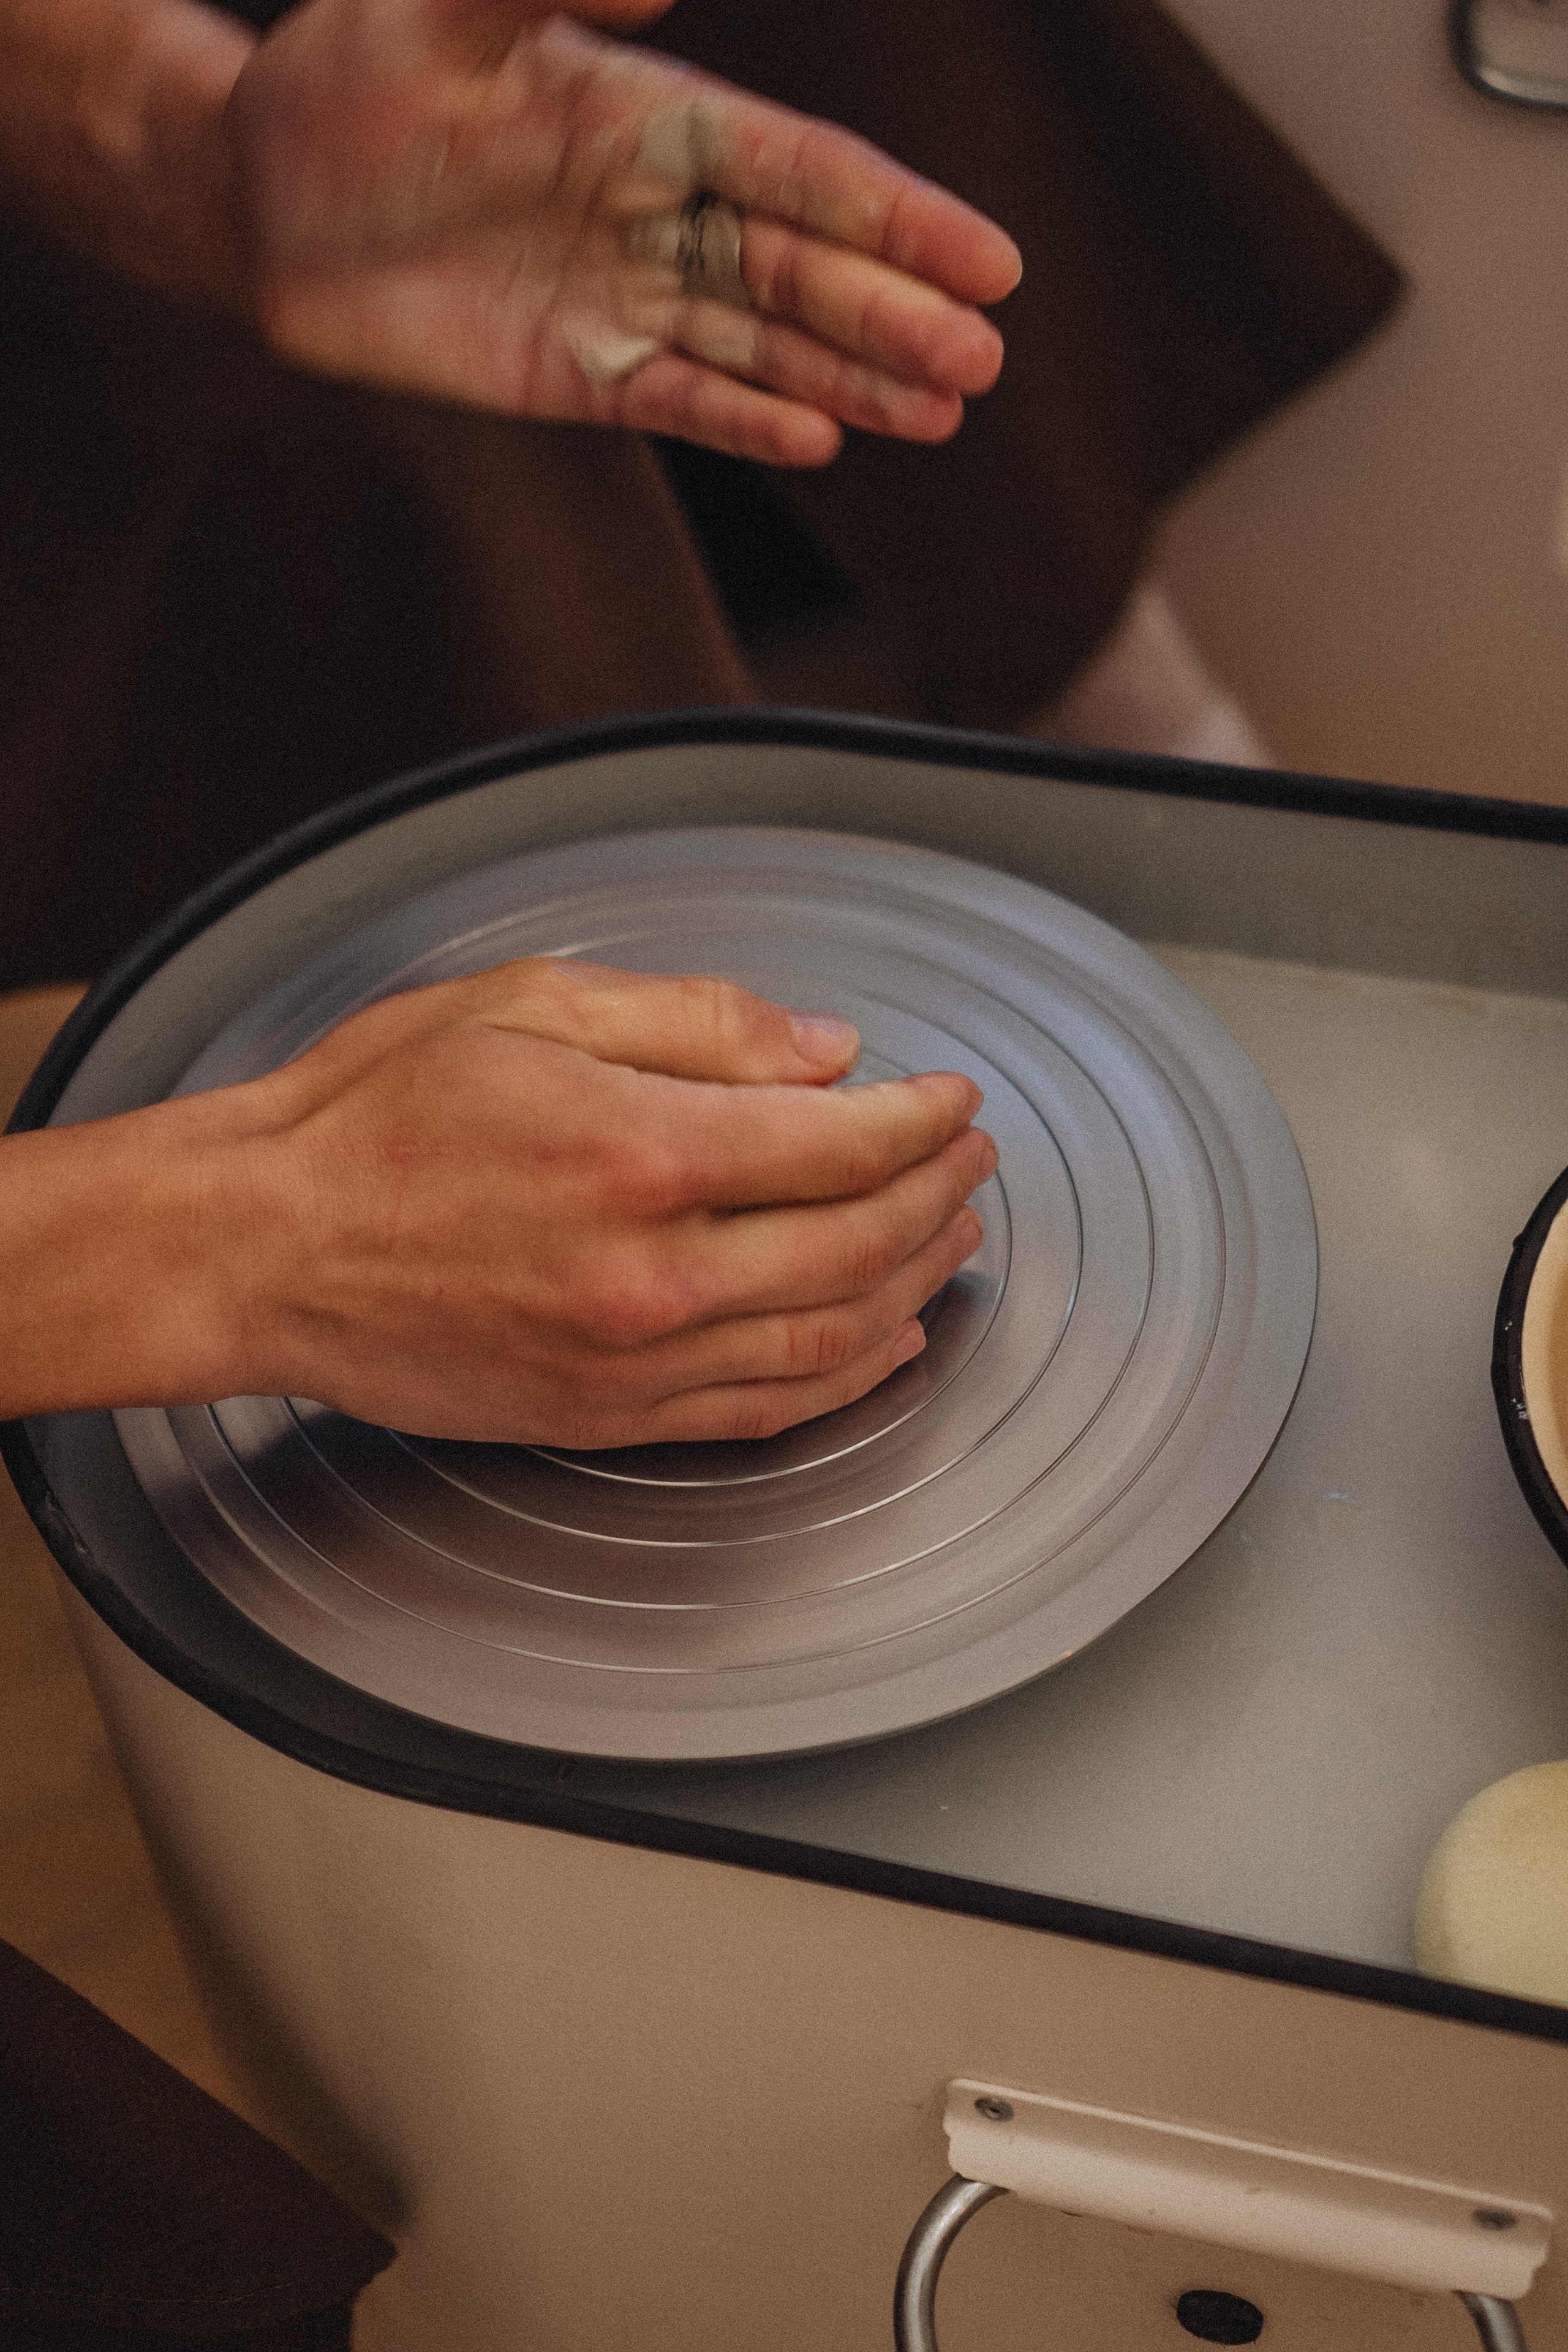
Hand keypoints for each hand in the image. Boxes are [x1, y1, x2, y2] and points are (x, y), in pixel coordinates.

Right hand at [0, 960, 993, 1440]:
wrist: (263, 1245)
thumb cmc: (376, 1114)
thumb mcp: (531, 1005)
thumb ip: (696, 1023)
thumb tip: (825, 1051)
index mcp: (641, 1150)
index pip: (840, 1142)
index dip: (919, 1119)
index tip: (950, 1099)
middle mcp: (652, 1272)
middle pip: (856, 1243)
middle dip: (935, 1196)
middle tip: (970, 1162)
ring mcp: (632, 1360)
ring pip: (828, 1337)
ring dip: (913, 1286)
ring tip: (951, 1240)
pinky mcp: (604, 1415)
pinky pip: (762, 1410)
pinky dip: (845, 1378)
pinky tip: (887, 1343)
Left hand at [223, 0, 1022, 462]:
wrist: (263, 197)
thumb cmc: (349, 79)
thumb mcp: (438, 11)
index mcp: (652, 116)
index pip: (799, 168)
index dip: (893, 215)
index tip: (985, 258)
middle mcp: (658, 213)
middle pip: (801, 268)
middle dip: (891, 314)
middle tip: (980, 361)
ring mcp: (627, 300)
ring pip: (762, 342)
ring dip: (852, 377)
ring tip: (939, 412)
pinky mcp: (581, 377)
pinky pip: (678, 399)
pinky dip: (742, 418)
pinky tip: (816, 437)